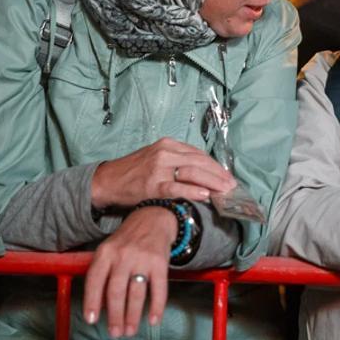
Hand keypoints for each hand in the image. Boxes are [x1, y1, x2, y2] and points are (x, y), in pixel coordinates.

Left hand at [83, 207, 175, 337]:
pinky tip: (153, 319)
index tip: (91, 320)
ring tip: (130, 330)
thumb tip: (99, 304)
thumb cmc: (128, 239)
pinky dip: (156, 306)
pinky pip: (159, 288)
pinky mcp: (160, 262)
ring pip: (136, 292)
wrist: (154, 218)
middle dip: (115, 315)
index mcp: (106, 252)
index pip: (95, 279)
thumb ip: (102, 271)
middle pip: (116, 290)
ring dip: (133, 315)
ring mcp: (142, 258)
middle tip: (115, 332)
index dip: (92, 301)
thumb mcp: (109, 248)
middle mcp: (123, 255)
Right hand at [91, 137, 235, 208]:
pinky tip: (204, 195)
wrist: (107, 181)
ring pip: (192, 172)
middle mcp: (165, 152)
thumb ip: (178, 162)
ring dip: (212, 182)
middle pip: (199, 161)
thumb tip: (203, 174)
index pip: (199, 154)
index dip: (216, 166)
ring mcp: (158, 167)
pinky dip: (192, 190)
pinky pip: (176, 187)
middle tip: (232, 186)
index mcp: (168, 144)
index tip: (227, 176)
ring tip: (224, 191)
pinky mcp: (152, 184)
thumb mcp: (156, 158)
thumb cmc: (133, 172)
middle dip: (218, 174)